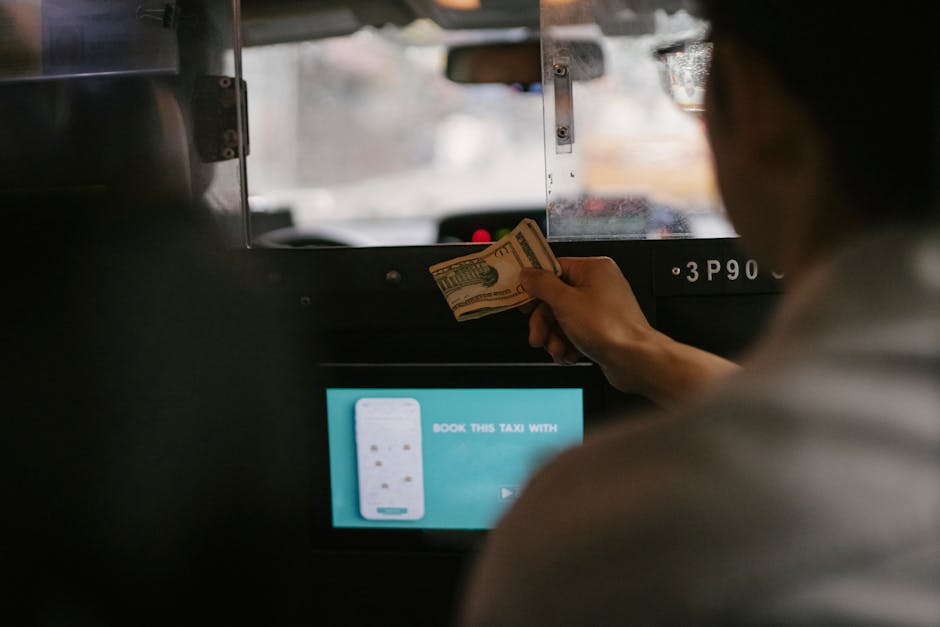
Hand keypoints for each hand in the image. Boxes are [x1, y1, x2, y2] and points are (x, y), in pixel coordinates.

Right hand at [520, 257, 738, 405]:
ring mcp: (601, 308)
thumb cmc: (608, 328)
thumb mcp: (565, 302)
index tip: (522, 301)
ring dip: (554, 337)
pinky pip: (575, 332)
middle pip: (555, 298)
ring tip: (556, 350)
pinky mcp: (602, 328)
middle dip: (543, 322)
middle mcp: (599, 285)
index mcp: (593, 269)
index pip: (554, 269)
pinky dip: (568, 344)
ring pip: (563, 318)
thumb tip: (527, 273)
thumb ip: (542, 285)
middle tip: (537, 336)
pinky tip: (569, 355)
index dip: (535, 287)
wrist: (635, 360)